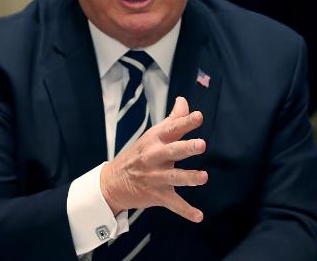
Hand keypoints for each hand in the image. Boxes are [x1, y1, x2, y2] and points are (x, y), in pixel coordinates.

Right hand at [100, 96, 207, 221]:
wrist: (112, 183)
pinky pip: (173, 204)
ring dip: (189, 178)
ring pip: (175, 178)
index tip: (199, 116)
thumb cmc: (138, 155)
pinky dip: (186, 211)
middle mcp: (155, 158)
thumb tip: (183, 101)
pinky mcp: (157, 196)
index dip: (185, 122)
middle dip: (186, 148)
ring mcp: (156, 178)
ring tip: (204, 177)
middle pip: (172, 151)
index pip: (172, 129)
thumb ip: (172, 120)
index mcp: (155, 141)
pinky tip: (199, 216)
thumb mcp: (151, 136)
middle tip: (202, 145)